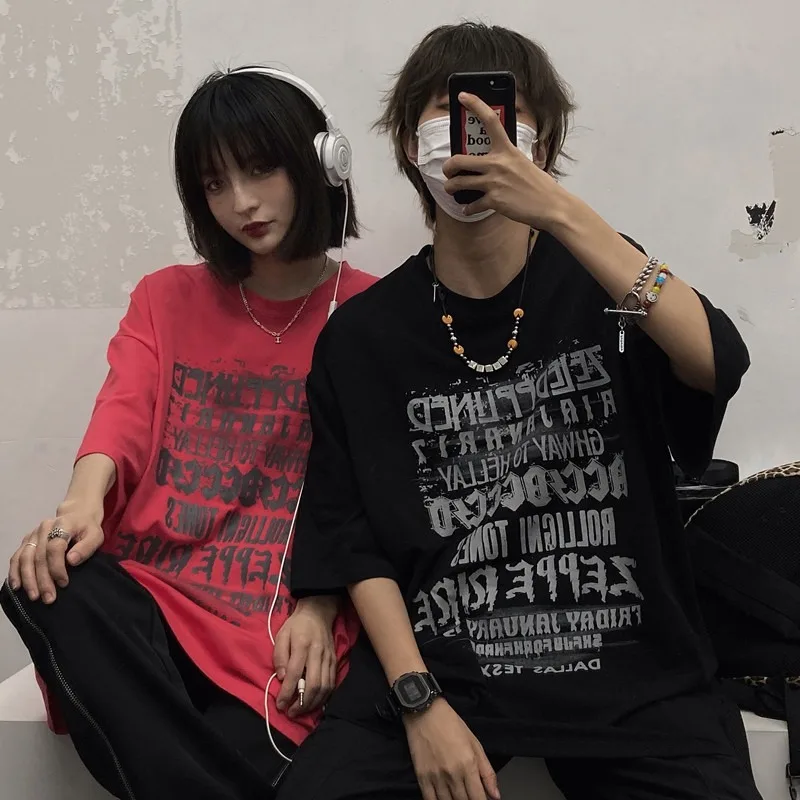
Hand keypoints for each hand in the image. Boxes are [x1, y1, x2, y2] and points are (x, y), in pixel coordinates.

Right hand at [7, 502, 104, 603]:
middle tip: (49, 598)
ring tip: (34, 596)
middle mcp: (44, 528)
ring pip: (25, 558)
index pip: (55, 547)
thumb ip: (86, 547)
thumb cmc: (87, 528)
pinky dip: (15, 572)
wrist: (77, 515)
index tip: (63, 583)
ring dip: (28, 579)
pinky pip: (17, 557)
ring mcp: (33, 534)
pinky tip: (17, 586)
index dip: (57, 567)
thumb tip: (71, 561)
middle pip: (39, 556)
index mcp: (63, 524)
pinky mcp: (27, 540)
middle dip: (42, 580)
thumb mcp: (96, 536)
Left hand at [273, 596, 337, 717]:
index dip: (287, 692)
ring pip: (325, 686)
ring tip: (301, 711)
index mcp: (302, 645)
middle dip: (301, 703)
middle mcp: (318, 653)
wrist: (318, 613)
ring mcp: (328, 658)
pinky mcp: (335, 661)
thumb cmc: (296, 625)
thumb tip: (282, 678)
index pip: (295, 673)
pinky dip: (324, 697)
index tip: (280, 705)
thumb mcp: (281, 635)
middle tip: (291, 712)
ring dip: (313, 703)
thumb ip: (279, 656)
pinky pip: (332, 683)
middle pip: (313, 684)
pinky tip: (314, 703)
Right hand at [404, 699, 500, 799]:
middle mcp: (453, 774)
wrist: (424, 712)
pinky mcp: (422, 777)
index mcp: (468, 764)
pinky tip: (443, 799)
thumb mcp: (474, 743)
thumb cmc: (450, 724)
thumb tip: (495, 795)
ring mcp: (436, 777)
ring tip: (457, 795)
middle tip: (470, 795)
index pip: (478, 797)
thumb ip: (487, 771)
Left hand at [443, 92, 569, 229]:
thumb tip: (491, 161)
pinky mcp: (494, 200)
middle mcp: (498, 163)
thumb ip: (507, 158)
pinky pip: (472, 204)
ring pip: (459, 183)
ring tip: (451, 189)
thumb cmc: (539, 185)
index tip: (462, 96)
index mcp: (507, 149)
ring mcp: (494, 182)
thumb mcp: (524, 162)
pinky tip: (468, 208)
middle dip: (448, 167)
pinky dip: (468, 208)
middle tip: (448, 171)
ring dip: (451, 187)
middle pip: (459, 160)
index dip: (474, 104)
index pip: (490, 120)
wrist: (550, 205)